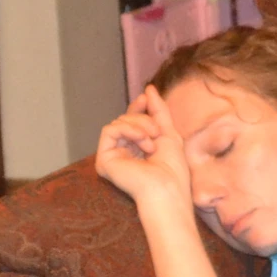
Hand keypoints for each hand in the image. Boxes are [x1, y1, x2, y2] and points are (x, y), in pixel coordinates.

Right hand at [94, 86, 191, 216]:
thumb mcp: (168, 132)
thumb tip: (149, 88)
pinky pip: (109, 130)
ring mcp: (112, 156)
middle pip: (125, 120)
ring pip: (118, 122)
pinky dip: (127, 129)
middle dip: (143, 119)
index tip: (146, 97)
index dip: (138, 108)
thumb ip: (158, 110)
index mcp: (138, 149)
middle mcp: (123, 153)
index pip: (132, 122)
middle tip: (157, 131)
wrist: (167, 188)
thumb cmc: (173, 168)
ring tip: (152, 141)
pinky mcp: (104, 160)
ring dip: (139, 126)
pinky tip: (141, 140)